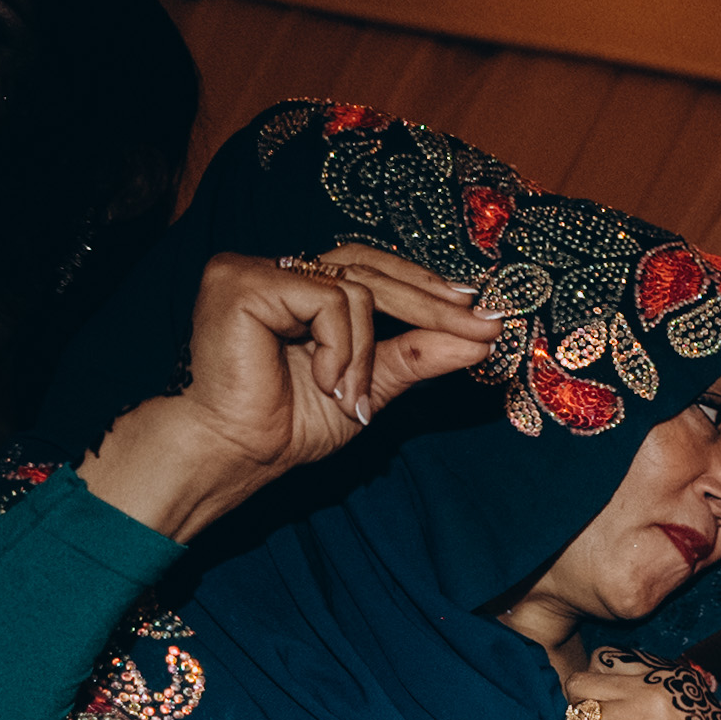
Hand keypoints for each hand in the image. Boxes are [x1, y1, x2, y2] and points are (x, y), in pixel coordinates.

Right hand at [78, 245, 491, 540]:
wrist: (239, 452)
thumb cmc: (288, 425)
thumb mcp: (371, 387)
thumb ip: (417, 356)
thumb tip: (480, 337)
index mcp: (301, 288)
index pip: (372, 269)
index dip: (424, 286)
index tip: (480, 311)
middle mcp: (277, 269)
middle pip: (369, 268)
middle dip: (430, 303)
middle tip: (481, 326)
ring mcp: (254, 269)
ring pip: (354, 288)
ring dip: (364, 351)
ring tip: (346, 392)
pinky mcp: (240, 279)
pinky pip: (327, 299)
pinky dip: (338, 346)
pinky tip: (321, 378)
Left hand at [561, 652, 720, 719]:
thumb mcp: (700, 710)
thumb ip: (664, 694)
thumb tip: (624, 690)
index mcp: (670, 677)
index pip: (605, 659)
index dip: (597, 682)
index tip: (605, 702)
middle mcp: (651, 692)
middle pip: (581, 682)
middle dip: (580, 703)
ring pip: (574, 713)